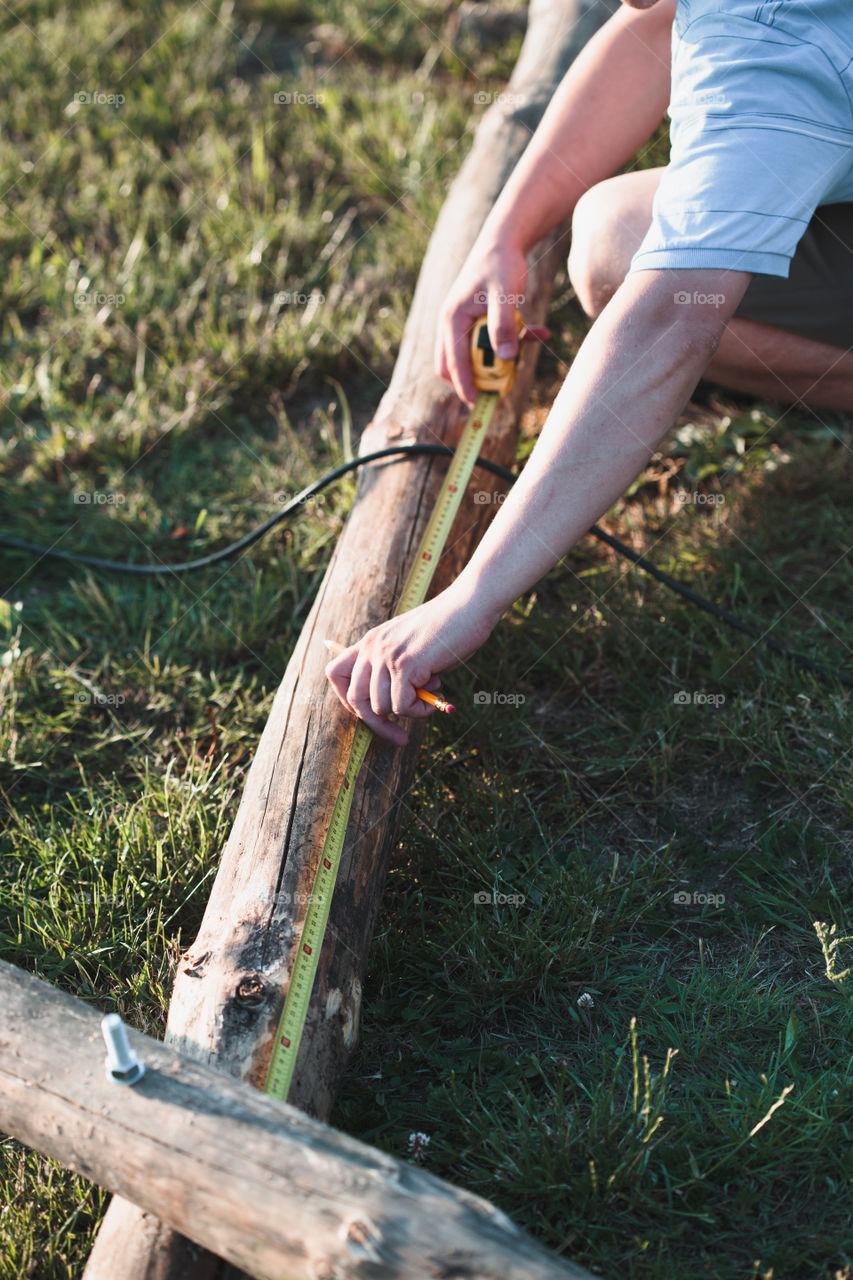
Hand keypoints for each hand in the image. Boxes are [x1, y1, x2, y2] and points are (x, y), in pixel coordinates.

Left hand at [324, 587, 495, 744]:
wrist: (469, 605)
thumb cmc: (447, 628)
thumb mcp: (410, 647)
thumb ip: (396, 671)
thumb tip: (394, 709)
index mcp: (370, 641)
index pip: (336, 674)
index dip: (348, 699)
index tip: (371, 713)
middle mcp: (372, 647)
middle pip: (355, 700)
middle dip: (377, 724)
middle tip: (399, 736)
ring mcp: (387, 656)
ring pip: (381, 707)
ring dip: (408, 711)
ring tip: (431, 695)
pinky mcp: (406, 665)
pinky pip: (402, 707)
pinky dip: (420, 710)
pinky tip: (438, 694)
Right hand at [435, 237, 528, 404]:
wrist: (504, 240)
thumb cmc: (501, 265)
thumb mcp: (505, 295)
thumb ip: (503, 326)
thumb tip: (505, 357)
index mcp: (452, 319)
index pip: (452, 362)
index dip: (464, 385)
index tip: (476, 403)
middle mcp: (452, 323)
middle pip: (455, 365)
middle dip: (476, 378)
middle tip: (499, 388)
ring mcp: (464, 323)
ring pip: (474, 356)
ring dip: (498, 360)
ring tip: (523, 351)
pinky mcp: (478, 321)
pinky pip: (491, 342)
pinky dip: (512, 342)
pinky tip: (537, 332)